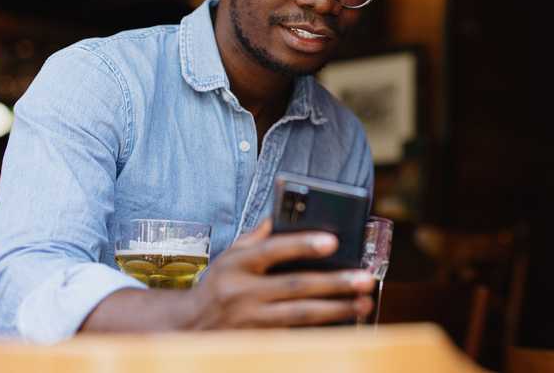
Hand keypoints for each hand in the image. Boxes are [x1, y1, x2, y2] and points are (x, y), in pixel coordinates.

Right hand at [184, 219, 374, 328]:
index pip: (273, 250)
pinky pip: (296, 336)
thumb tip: (283, 212)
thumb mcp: (230, 256)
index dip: (302, 245)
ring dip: (337, 309)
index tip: (333, 241)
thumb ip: (257, 236)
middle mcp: (243, 293)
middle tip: (365, 279)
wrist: (188, 328)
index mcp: (238, 265)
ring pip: (301, 315)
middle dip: (335, 283)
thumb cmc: (218, 285)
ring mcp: (251, 321)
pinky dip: (322, 330)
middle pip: (296, 287)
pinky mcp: (258, 342)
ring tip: (364, 303)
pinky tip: (345, 325)